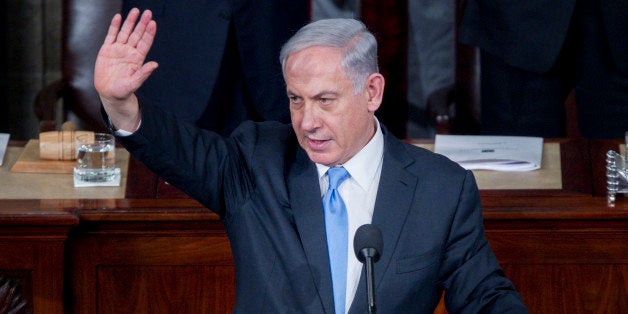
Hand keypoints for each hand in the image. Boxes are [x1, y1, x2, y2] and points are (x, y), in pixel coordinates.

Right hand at [94, 8, 157, 130]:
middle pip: (137, 35)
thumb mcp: (134, 83)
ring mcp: (118, 49)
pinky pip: (111, 35)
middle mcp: (129, 52)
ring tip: (135, 11)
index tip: (153, 23)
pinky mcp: (107, 50)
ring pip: (125, 32)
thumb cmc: (123, 90)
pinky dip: (114, 26)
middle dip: (142, 24)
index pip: (145, 43)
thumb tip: (155, 65)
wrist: (108, 93)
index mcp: (137, 59)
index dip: (149, 33)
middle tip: (148, 13)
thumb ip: (143, 73)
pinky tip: (118, 17)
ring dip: (130, 22)